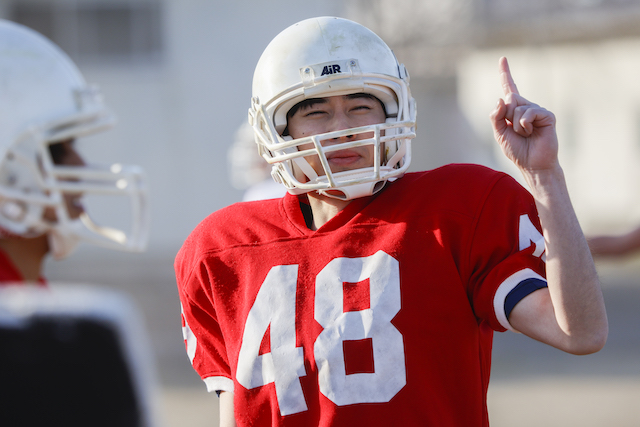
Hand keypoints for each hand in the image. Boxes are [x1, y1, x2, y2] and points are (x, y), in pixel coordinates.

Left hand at [490, 57, 558, 173]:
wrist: (532, 164)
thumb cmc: (517, 150)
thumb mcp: (499, 133)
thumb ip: (496, 116)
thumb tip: (501, 99)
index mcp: (514, 110)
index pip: (509, 88)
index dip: (506, 73)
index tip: (502, 58)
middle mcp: (526, 106)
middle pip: (509, 99)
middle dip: (507, 116)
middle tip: (516, 131)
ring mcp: (537, 110)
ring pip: (517, 107)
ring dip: (515, 125)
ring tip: (525, 135)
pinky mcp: (547, 115)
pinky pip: (528, 113)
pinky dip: (524, 125)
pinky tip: (531, 132)